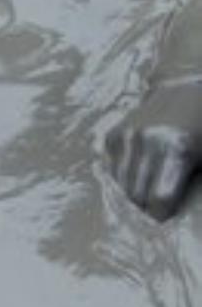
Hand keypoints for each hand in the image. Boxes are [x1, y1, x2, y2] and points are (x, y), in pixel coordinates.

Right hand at [105, 83, 201, 220]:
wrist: (189, 89)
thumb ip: (195, 184)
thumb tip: (171, 213)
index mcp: (176, 148)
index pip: (159, 199)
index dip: (163, 214)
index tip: (167, 216)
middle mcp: (145, 142)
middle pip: (137, 195)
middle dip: (147, 205)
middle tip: (160, 205)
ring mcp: (126, 136)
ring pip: (121, 185)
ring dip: (135, 191)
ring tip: (150, 188)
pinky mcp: (114, 134)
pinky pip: (114, 169)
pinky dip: (125, 175)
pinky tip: (141, 169)